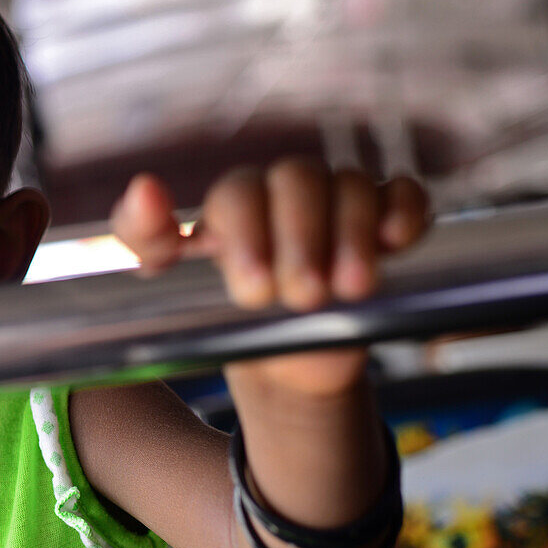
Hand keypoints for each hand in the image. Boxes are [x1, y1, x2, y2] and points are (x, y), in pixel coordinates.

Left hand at [111, 157, 429, 398]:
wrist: (288, 366)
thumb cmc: (229, 320)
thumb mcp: (173, 287)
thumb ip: (148, 238)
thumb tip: (145, 188)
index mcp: (233, 208)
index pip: (237, 195)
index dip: (246, 233)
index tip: (252, 289)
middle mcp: (284, 193)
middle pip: (296, 181)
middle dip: (300, 239)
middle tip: (299, 295)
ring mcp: (336, 202)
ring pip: (349, 184)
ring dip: (351, 234)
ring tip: (347, 289)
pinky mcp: (383, 219)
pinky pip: (402, 193)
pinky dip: (402, 210)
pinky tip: (396, 242)